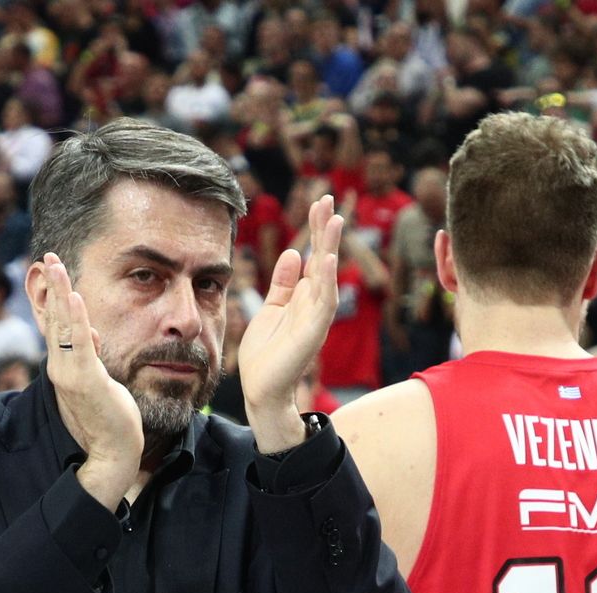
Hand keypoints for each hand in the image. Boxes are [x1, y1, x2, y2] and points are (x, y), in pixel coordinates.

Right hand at [35, 252, 141, 505]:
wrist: (112, 453)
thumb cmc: (108, 418)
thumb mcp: (99, 380)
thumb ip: (91, 356)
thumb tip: (92, 333)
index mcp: (64, 366)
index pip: (55, 325)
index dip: (52, 297)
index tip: (49, 270)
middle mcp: (61, 367)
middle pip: (53, 320)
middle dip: (51, 286)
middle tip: (48, 257)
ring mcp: (70, 374)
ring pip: (62, 327)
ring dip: (59, 294)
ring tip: (55, 266)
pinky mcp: (85, 382)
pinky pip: (79, 345)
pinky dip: (75, 320)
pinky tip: (74, 298)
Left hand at [239, 194, 343, 451]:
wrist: (262, 390)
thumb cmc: (266, 354)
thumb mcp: (270, 309)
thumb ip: (282, 283)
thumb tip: (294, 253)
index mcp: (303, 296)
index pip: (312, 255)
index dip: (315, 229)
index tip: (319, 201)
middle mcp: (313, 303)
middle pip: (322, 258)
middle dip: (325, 229)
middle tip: (328, 198)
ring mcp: (315, 317)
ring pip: (326, 276)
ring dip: (330, 248)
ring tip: (335, 220)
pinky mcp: (312, 333)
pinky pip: (322, 304)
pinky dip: (326, 282)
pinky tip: (326, 261)